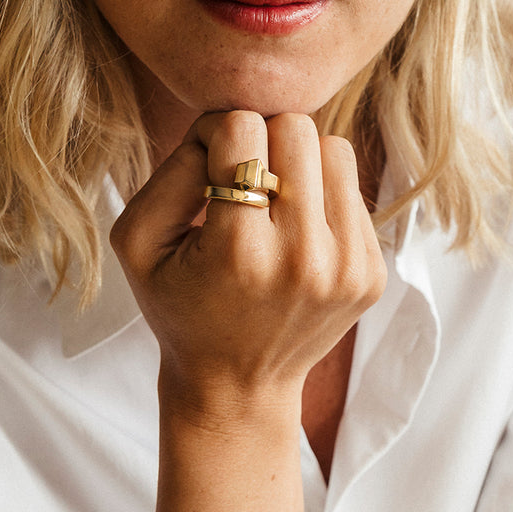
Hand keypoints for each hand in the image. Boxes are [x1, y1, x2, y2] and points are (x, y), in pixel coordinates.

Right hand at [110, 110, 386, 424]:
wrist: (238, 387)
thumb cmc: (181, 311)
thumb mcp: (139, 244)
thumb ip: (172, 170)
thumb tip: (225, 124)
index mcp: (240, 252)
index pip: (242, 127)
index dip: (216, 135)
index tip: (209, 172)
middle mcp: (304, 260)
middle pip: (297, 128)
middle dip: (264, 144)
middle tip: (245, 186)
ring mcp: (348, 269)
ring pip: (335, 150)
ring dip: (301, 166)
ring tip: (274, 209)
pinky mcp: (372, 275)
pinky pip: (355, 192)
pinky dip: (324, 202)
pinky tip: (298, 240)